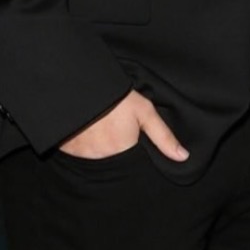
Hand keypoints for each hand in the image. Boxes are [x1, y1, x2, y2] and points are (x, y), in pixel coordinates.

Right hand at [60, 89, 187, 162]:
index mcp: (123, 150)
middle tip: (113, 131)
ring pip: (95, 159)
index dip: (132, 154)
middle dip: (114, 152)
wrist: (79, 84)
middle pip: (113, 163)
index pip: (132, 164)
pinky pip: (77, 154)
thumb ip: (164, 136)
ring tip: (100, 129)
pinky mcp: (66, 150)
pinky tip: (85, 132)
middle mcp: (102, 157)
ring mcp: (83, 154)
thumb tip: (183, 157)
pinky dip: (82, 147)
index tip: (129, 141)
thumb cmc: (116, 97)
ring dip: (98, 150)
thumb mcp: (144, 111)